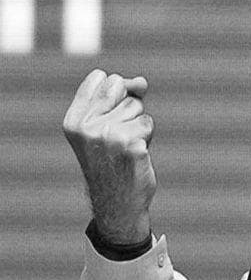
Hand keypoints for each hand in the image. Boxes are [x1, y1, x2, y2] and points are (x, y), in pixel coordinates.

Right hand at [63, 69, 155, 243]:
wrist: (117, 201)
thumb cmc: (112, 159)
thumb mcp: (104, 124)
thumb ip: (120, 95)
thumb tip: (141, 82)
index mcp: (73, 121)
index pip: (102, 77)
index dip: (114, 93)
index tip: (108, 117)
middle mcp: (87, 128)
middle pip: (122, 88)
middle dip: (128, 107)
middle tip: (118, 135)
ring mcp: (109, 137)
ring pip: (138, 108)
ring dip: (138, 126)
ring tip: (126, 147)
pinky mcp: (131, 146)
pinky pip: (148, 125)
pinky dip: (147, 138)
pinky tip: (135, 156)